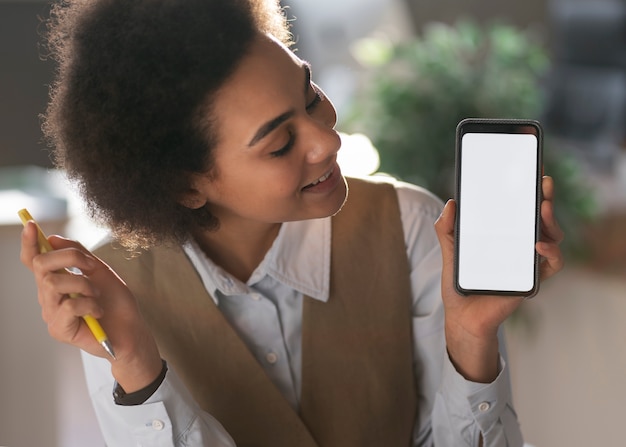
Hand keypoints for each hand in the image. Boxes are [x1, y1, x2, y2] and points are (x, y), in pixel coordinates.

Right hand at [20, 222, 162, 391]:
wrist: (131, 330)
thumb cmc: (116, 302)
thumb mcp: (100, 270)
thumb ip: (79, 254)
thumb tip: (53, 238)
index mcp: (57, 280)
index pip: (35, 260)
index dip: (30, 243)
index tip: (31, 224)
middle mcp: (49, 295)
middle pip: (41, 265)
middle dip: (69, 257)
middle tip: (90, 266)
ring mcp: (51, 313)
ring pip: (54, 283)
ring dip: (83, 284)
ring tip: (97, 295)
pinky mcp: (59, 329)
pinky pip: (69, 306)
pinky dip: (89, 304)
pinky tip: (97, 312)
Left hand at [434, 175, 563, 381]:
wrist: (462, 318)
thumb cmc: (459, 285)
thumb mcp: (450, 252)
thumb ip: (446, 229)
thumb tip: (451, 203)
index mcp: (503, 236)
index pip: (520, 210)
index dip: (529, 191)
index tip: (534, 171)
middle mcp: (519, 246)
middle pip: (540, 218)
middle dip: (545, 198)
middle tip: (544, 183)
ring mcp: (528, 262)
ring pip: (552, 236)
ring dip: (551, 220)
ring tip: (542, 209)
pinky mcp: (532, 279)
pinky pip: (552, 263)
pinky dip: (550, 251)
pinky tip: (539, 244)